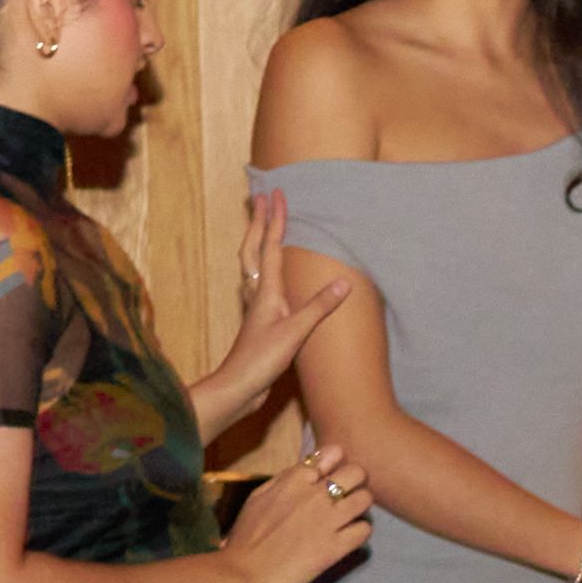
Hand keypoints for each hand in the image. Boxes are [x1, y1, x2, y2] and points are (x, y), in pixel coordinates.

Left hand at [205, 201, 358, 423]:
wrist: (238, 388)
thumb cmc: (261, 360)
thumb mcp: (295, 333)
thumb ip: (319, 307)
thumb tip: (344, 282)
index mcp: (266, 291)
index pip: (271, 247)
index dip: (276, 220)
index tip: (278, 194)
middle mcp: (258, 294)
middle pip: (254, 249)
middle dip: (259, 222)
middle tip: (262, 198)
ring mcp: (256, 307)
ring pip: (252, 265)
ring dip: (256, 241)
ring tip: (261, 225)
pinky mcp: (259, 322)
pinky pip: (259, 283)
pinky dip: (262, 268)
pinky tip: (267, 274)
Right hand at [216, 445, 372, 582]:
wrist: (243, 573)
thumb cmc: (246, 536)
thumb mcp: (259, 496)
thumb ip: (286, 479)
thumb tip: (308, 469)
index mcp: (295, 478)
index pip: (334, 452)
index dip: (335, 465)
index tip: (330, 478)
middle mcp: (316, 493)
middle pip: (357, 472)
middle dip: (355, 482)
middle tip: (346, 497)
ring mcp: (328, 520)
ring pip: (366, 499)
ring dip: (359, 507)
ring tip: (349, 517)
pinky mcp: (336, 547)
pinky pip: (365, 530)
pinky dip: (359, 532)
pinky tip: (348, 538)